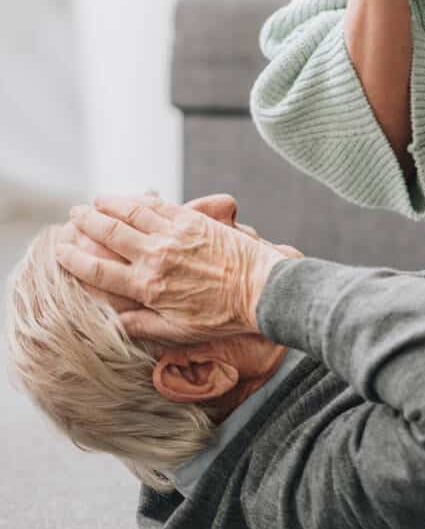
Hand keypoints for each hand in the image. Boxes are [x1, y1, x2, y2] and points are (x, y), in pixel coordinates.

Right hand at [56, 192, 292, 344]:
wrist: (260, 290)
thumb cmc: (222, 317)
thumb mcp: (178, 332)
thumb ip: (142, 326)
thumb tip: (112, 323)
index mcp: (147, 287)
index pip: (99, 271)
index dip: (74, 259)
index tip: (59, 249)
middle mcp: (155, 258)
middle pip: (109, 234)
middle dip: (86, 223)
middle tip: (72, 215)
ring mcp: (174, 236)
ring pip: (131, 214)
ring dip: (109, 205)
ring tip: (94, 201)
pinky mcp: (193, 221)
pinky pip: (159, 205)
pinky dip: (140, 199)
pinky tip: (131, 197)